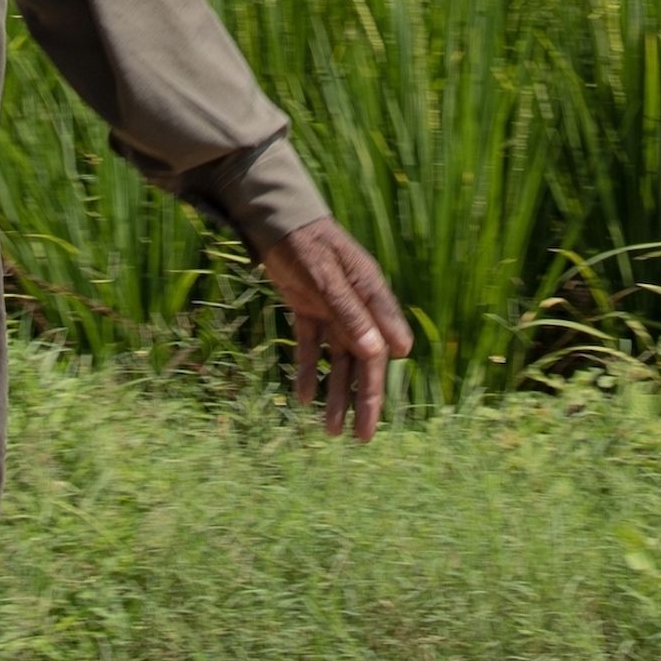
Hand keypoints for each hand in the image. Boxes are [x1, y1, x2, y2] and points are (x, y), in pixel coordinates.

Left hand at [258, 218, 416, 439]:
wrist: (277, 222)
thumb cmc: (310, 244)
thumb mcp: (330, 279)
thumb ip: (351, 314)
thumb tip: (379, 353)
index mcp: (371, 297)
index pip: (383, 346)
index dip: (380, 381)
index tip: (378, 414)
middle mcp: (357, 309)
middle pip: (363, 363)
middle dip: (363, 401)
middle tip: (362, 438)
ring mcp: (333, 311)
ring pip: (338, 362)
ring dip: (335, 394)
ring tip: (330, 431)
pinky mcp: (309, 310)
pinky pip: (312, 348)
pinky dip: (308, 372)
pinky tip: (302, 398)